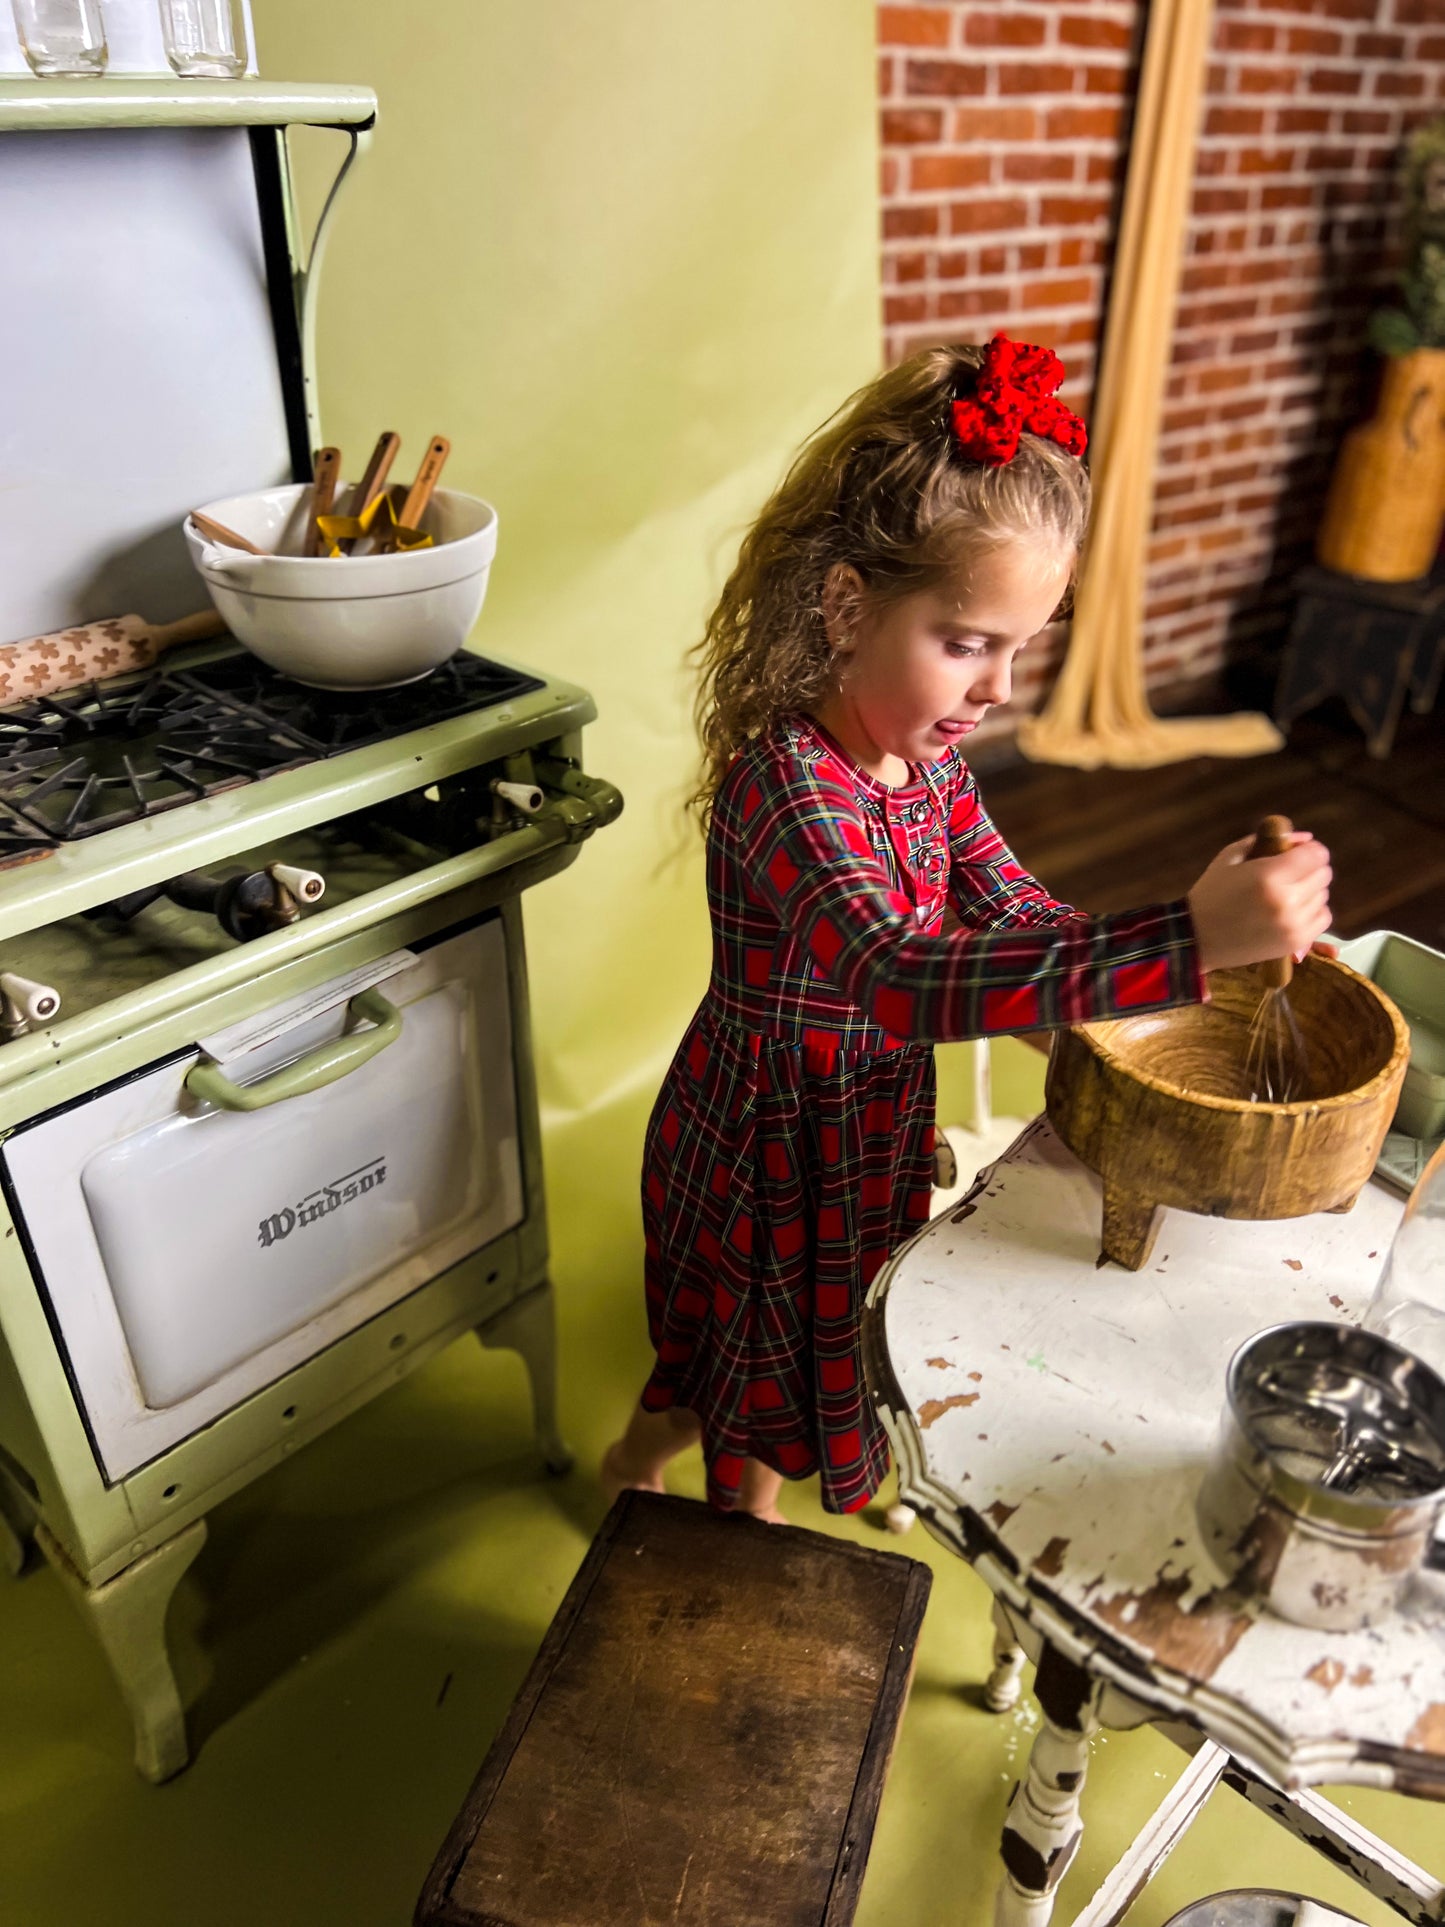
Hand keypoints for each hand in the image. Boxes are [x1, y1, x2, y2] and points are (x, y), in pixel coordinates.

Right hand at [1187, 830, 1331, 974]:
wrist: (1198, 938)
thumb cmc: (1211, 893)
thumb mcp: (1230, 857)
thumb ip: (1266, 841)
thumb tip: (1305, 838)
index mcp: (1269, 875)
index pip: (1316, 854)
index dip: (1310, 850)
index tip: (1298, 853)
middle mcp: (1287, 899)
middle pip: (1323, 874)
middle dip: (1310, 869)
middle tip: (1290, 874)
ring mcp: (1294, 924)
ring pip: (1324, 896)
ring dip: (1310, 891)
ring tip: (1288, 894)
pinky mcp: (1296, 942)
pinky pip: (1323, 918)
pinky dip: (1313, 911)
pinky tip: (1293, 911)